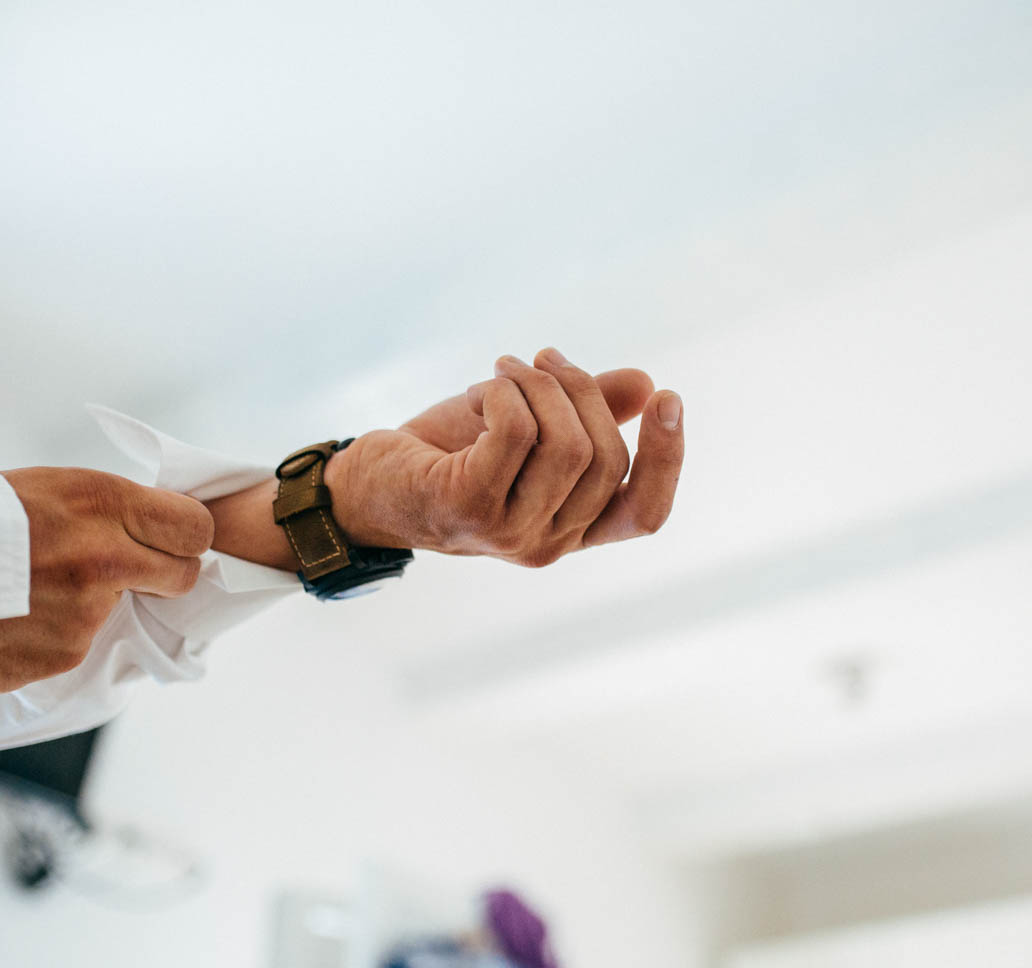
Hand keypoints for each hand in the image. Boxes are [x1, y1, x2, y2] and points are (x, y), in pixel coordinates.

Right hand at [0, 467, 212, 696]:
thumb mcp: (40, 491)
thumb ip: (102, 513)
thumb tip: (149, 531)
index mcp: (101, 500)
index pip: (195, 527)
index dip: (184, 538)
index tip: (170, 543)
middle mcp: (104, 555)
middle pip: (184, 573)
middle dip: (161, 576)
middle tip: (123, 573)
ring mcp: (86, 611)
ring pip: (126, 612)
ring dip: (93, 607)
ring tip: (32, 593)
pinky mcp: (64, 655)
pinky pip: (80, 644)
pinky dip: (54, 636)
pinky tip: (10, 621)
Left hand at [323, 348, 683, 566]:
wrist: (363, 487)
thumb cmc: (447, 456)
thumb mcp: (526, 427)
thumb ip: (586, 411)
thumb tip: (644, 385)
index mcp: (570, 531)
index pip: (644, 514)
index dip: (667, 458)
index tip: (667, 397)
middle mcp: (546, 544)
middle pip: (604, 458)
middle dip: (581, 391)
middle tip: (543, 359)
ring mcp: (508, 532)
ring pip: (565, 444)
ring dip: (538, 385)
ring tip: (506, 368)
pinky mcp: (469, 506)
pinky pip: (515, 432)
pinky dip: (507, 393)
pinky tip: (487, 385)